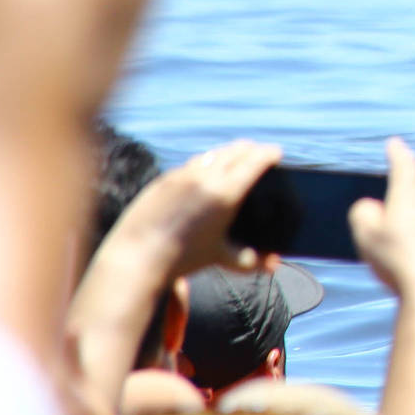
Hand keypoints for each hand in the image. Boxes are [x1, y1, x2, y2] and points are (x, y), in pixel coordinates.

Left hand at [109, 139, 283, 277]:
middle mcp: (205, 177)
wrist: (137, 256)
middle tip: (258, 152)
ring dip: (226, 153)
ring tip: (232, 158)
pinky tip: (201, 174)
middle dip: (250, 149)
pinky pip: (189, 166)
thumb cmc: (182, 258)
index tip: (276, 153)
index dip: (269, 154)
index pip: (255, 161)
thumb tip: (274, 265)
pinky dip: (203, 165)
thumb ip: (250, 260)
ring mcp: (182, 176)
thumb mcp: (220, 257)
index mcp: (226, 192)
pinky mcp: (163, 180)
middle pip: (234, 151)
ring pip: (211, 155)